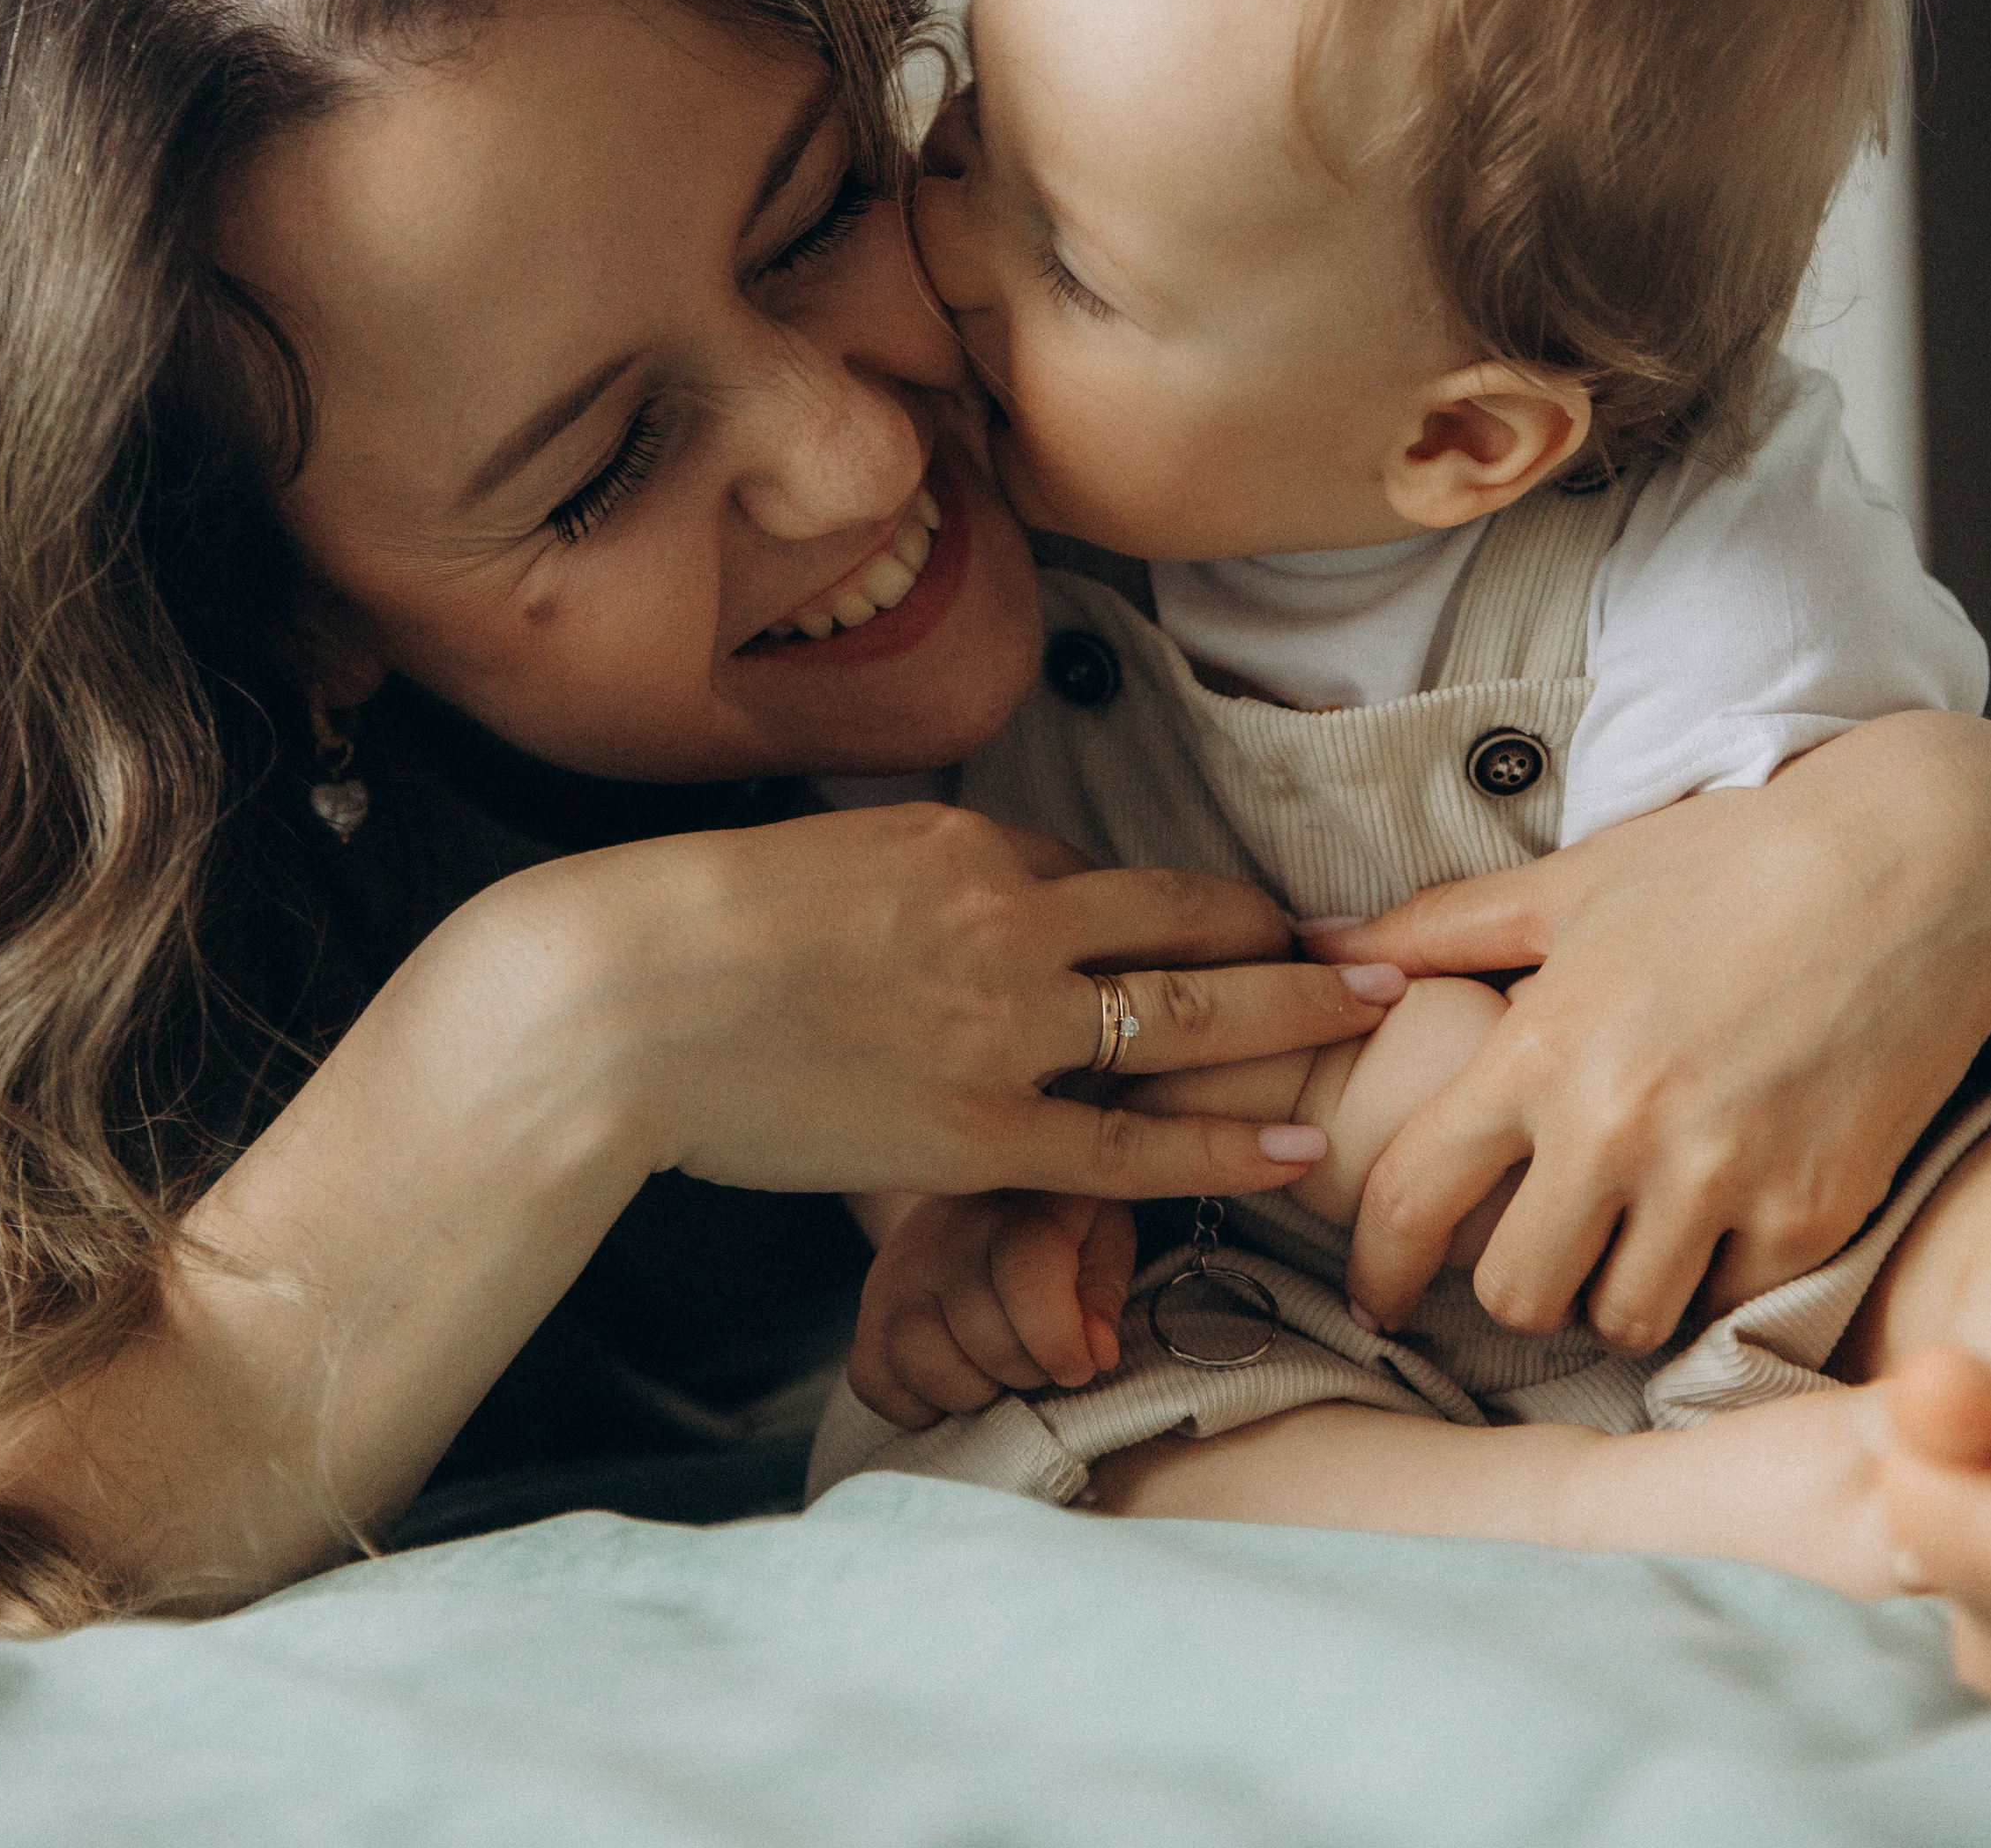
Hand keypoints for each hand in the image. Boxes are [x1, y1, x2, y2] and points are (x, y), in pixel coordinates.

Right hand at [535, 800, 1375, 1204]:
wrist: (616, 1003)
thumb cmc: (687, 931)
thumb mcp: (822, 862)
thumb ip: (911, 884)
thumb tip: (961, 905)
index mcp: (964, 844)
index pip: (1086, 872)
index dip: (1157, 906)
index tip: (1222, 922)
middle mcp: (1008, 922)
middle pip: (1183, 920)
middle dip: (1285, 937)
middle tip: (1374, 944)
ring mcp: (1000, 1028)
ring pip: (1185, 1017)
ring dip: (1292, 1014)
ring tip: (1371, 1012)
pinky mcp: (975, 1132)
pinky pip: (1127, 1145)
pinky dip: (1221, 1145)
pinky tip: (1293, 1144)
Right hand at [848, 1192, 1134, 1425]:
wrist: (976, 1192)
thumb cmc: (1053, 1224)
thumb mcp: (1101, 1236)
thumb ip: (1102, 1292)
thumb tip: (1096, 1353)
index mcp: (1013, 1210)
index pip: (1025, 1282)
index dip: (1060, 1343)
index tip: (1082, 1364)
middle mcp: (942, 1238)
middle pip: (985, 1342)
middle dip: (1028, 1370)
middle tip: (1038, 1353)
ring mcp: (894, 1277)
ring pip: (926, 1367)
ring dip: (975, 1390)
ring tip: (996, 1365)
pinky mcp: (866, 1315)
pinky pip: (878, 1386)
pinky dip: (920, 1404)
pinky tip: (954, 1373)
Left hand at [1306, 716, 1990, 1350]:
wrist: (1911, 876)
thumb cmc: (1731, 865)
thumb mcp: (1575, 884)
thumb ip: (1441, 927)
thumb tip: (1324, 944)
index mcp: (1539, 1049)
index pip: (1413, 1197)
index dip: (1378, 1270)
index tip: (1376, 1300)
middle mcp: (1618, 1127)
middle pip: (1518, 1293)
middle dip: (1519, 1284)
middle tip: (1545, 1245)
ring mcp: (1719, 1179)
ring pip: (1626, 1318)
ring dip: (1620, 1290)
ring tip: (1640, 1228)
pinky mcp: (1812, 1215)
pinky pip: (1733, 1301)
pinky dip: (1721, 1274)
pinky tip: (1731, 1211)